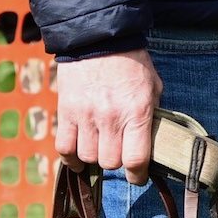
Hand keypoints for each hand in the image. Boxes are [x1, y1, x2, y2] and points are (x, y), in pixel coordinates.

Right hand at [56, 49, 161, 184]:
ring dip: (95, 157)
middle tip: (120, 152)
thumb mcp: (153, 85)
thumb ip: (151, 113)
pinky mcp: (66, 112)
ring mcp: (86, 116)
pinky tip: (78, 156)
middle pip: (110, 161)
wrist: (99, 40)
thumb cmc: (132, 63)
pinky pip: (64, 148)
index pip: (136, 157)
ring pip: (88, 157)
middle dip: (117, 161)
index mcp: (138, 110)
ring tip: (101, 146)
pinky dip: (70, 157)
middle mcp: (112, 117)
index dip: (138, 175)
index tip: (138, 177)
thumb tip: (150, 139)